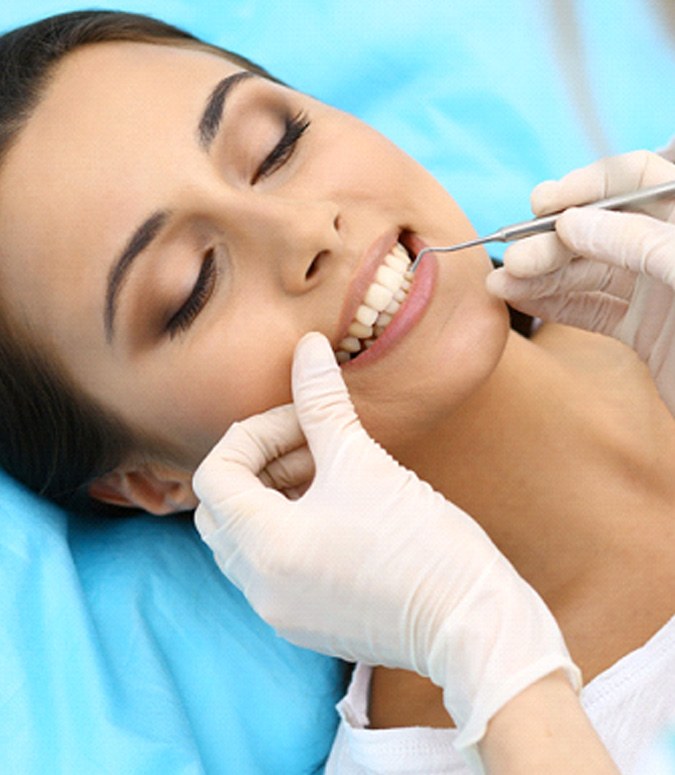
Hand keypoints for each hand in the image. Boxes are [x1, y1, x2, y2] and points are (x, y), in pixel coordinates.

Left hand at [193, 332, 579, 753]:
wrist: (472, 622)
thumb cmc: (422, 542)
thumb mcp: (363, 462)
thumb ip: (323, 401)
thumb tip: (308, 346)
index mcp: (264, 547)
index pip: (215, 475)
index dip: (254, 434)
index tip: (303, 422)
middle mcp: (260, 586)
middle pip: (221, 508)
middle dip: (259, 464)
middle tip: (310, 443)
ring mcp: (280, 610)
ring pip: (245, 538)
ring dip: (274, 495)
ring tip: (328, 471)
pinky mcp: (305, 621)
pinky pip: (270, 566)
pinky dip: (287, 529)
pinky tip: (336, 510)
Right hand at [486, 151, 674, 413]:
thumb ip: (641, 242)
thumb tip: (572, 222)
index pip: (637, 181)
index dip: (587, 187)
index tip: (543, 203)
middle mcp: (673, 250)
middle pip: (602, 230)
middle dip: (554, 242)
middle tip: (514, 261)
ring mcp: (659, 291)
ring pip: (590, 272)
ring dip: (544, 277)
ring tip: (503, 285)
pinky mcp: (644, 330)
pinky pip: (592, 310)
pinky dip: (556, 306)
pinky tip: (522, 301)